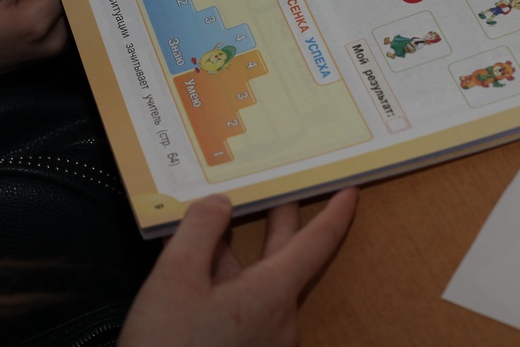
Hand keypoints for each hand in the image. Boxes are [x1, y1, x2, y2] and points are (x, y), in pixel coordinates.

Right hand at [120, 189, 358, 346]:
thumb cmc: (168, 345)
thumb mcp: (175, 276)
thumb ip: (201, 229)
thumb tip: (220, 204)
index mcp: (272, 294)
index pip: (316, 243)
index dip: (335, 213)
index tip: (350, 191)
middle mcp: (279, 319)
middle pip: (286, 258)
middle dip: (281, 220)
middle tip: (280, 188)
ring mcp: (265, 341)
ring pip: (258, 282)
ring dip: (238, 254)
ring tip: (213, 226)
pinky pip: (244, 306)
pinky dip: (225, 282)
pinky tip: (195, 271)